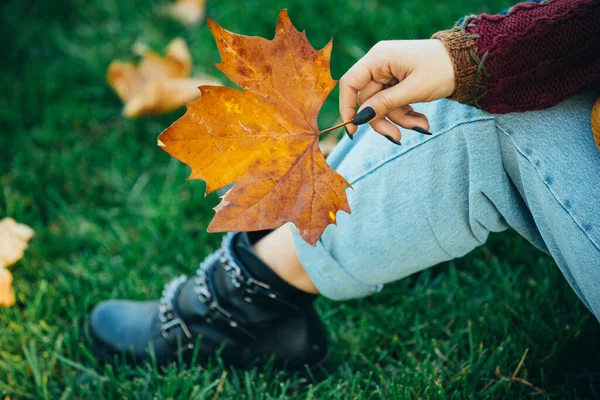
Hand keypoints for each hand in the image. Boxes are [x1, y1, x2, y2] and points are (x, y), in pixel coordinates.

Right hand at [339, 39, 454, 141]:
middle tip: (397, 138)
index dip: (347, 107)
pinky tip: (423, 121)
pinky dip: (407, 115)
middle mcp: (380, 64)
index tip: (354, 128)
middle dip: (384, 120)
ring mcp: (389, 73)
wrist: (467, 62)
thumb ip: (384, 103)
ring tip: (423, 127)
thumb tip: (360, 118)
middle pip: (368, 100)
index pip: (350, 83)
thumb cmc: (442, 69)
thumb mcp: (413, 90)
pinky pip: (394, 103)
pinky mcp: (398, 82)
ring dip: (400, 120)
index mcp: (379, 58)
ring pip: (382, 105)